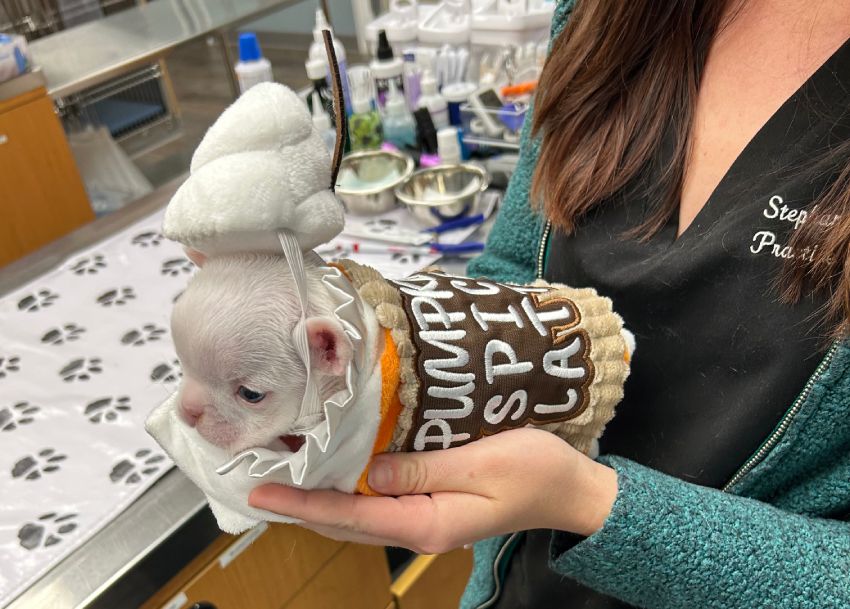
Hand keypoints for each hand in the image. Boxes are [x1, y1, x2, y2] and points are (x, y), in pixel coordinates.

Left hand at [248, 428, 617, 553]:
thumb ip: (424, 470)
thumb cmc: (534, 470)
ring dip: (320, 501)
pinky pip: (378, 504)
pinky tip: (337, 473)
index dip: (303, 505)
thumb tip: (369, 474)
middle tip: (258, 485)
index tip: (261, 495)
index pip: (350, 515)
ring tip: (285, 480)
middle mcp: (419, 527)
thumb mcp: (482, 463)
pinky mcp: (433, 505)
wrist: (569, 489)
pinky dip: (348, 492)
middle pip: (346, 523)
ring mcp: (426, 520)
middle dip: (300, 507)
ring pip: (358, 516)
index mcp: (427, 521)